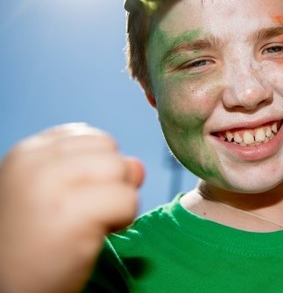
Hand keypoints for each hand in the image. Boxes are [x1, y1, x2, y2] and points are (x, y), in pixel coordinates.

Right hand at [0, 123, 143, 292]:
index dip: (99, 169)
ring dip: (118, 201)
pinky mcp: (72, 213)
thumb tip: (137, 165)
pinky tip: (95, 236)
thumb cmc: (37, 243)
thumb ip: (97, 170)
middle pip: (110, 152)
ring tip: (90, 225)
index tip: (78, 197)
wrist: (9, 288)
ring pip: (122, 171)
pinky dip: (122, 220)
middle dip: (111, 184)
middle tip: (85, 215)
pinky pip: (127, 200)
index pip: (92, 137)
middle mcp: (36, 162)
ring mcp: (52, 186)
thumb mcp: (60, 193)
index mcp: (28, 153)